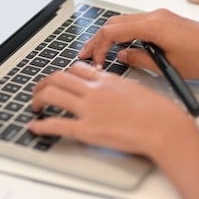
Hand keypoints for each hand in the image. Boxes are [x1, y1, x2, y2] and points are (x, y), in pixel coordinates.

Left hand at [28, 62, 198, 158]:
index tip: (58, 80)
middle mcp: (95, 91)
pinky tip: (34, 128)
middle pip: (58, 78)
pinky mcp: (88, 130)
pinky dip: (41, 126)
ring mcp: (90, 109)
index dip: (62, 74)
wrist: (164, 127)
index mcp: (107, 80)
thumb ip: (118, 86)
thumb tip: (111, 87)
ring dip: (38, 99)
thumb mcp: (137, 88)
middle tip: (39, 92)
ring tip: (35, 106)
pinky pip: (57, 124)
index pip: (76, 69)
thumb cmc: (157, 112)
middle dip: (43, 83)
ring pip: (52, 94)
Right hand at [79, 8, 198, 79]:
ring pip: (125, 21)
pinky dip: (125, 34)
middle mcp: (155, 16)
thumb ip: (140, 60)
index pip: (113, 31)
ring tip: (100, 51)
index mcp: (154, 25)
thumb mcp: (168, 65)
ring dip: (110, 35)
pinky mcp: (167, 20)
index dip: (98, 47)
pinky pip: (138, 24)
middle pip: (114, 22)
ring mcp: (161, 16)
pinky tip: (123, 47)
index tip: (94, 62)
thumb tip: (122, 56)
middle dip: (98, 39)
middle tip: (86, 54)